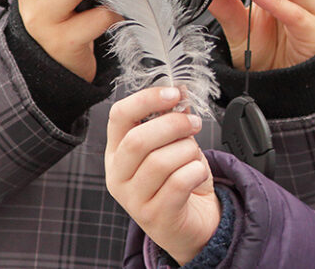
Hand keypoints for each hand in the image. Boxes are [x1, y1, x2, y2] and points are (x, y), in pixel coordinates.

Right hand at [106, 86, 220, 264]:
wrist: (190, 224)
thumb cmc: (179, 181)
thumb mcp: (174, 145)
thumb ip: (173, 119)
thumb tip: (180, 90)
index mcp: (116, 152)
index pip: (119, 116)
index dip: (147, 99)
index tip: (174, 93)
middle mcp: (118, 176)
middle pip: (138, 139)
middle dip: (174, 125)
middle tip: (194, 123)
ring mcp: (133, 199)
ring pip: (160, 161)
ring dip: (188, 151)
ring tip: (194, 156)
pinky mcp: (155, 217)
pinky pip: (178, 183)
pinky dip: (195, 171)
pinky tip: (197, 174)